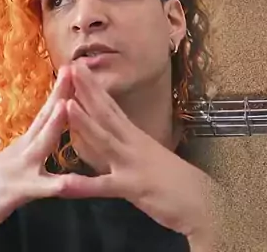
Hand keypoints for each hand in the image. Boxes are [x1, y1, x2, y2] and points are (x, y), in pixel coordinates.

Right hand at [0, 68, 80, 235]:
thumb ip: (39, 142)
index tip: (74, 67)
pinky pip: (41, 189)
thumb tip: (56, 125)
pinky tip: (69, 183)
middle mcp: (26, 148)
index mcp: (29, 140)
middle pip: (45, 115)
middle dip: (60, 93)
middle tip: (72, 69)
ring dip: (54, 123)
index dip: (61, 89)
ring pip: (42, 143)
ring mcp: (22, 167)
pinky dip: (57, 185)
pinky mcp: (18, 190)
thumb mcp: (21, 158)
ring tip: (66, 105)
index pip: (48, 109)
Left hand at [63, 63, 213, 245]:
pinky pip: (106, 187)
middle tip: (71, 67)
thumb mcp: (148, 157)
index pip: (111, 107)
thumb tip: (113, 137)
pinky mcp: (135, 187)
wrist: (202, 199)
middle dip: (88, 91)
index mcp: (135, 137)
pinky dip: (84, 186)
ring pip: (106, 140)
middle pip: (107, 113)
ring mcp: (133, 163)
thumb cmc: (175, 180)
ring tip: (66, 104)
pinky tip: (64, 184)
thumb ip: (129, 147)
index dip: (95, 89)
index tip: (79, 69)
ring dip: (85, 123)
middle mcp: (133, 144)